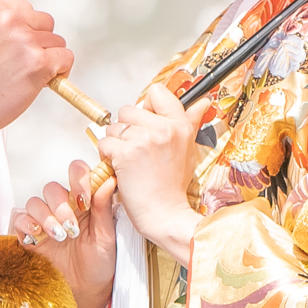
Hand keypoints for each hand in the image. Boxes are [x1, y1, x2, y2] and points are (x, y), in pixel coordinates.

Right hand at [0, 0, 70, 148]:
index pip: (24, 4)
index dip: (24, 27)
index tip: (17, 43)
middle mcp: (9, 19)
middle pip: (44, 22)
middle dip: (38, 40)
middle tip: (22, 60)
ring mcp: (25, 40)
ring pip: (56, 41)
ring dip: (47, 58)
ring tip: (26, 73)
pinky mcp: (39, 61)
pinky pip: (66, 57)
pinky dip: (60, 70)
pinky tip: (44, 79)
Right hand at [14, 163, 118, 307]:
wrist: (84, 293)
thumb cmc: (99, 267)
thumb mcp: (106, 238)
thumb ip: (104, 209)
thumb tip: (108, 180)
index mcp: (84, 203)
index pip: (77, 174)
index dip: (78, 179)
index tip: (84, 198)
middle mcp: (63, 208)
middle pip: (52, 188)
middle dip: (60, 205)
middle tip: (71, 228)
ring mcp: (44, 222)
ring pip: (35, 202)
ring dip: (46, 217)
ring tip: (60, 237)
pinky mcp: (30, 237)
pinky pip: (19, 219)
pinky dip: (27, 225)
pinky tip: (39, 238)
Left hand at [101, 82, 215, 262]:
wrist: (165, 214)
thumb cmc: (173, 186)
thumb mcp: (188, 150)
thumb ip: (191, 122)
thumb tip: (203, 102)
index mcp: (180, 124)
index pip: (157, 93)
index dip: (146, 107)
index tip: (147, 123)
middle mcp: (164, 128)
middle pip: (128, 110)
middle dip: (127, 129)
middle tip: (138, 150)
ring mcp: (144, 139)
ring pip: (114, 127)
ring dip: (116, 144)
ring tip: (131, 161)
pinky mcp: (125, 153)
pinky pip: (104, 144)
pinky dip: (107, 157)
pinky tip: (121, 168)